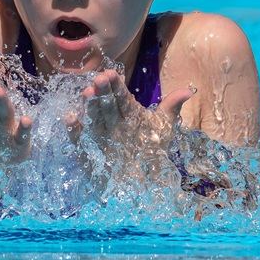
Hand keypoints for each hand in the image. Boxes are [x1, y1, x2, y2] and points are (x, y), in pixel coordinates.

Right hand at [73, 69, 193, 155]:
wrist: (142, 186)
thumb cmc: (151, 154)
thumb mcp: (163, 129)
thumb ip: (170, 108)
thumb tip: (188, 90)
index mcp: (128, 113)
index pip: (122, 97)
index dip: (116, 86)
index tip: (111, 73)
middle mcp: (112, 121)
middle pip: (106, 104)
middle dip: (102, 92)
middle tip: (99, 79)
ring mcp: (99, 134)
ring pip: (92, 117)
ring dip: (89, 106)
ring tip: (87, 93)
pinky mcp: (88, 149)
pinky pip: (79, 138)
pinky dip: (74, 129)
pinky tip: (71, 117)